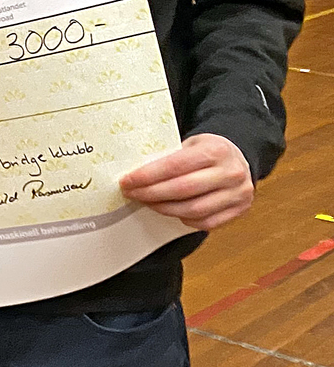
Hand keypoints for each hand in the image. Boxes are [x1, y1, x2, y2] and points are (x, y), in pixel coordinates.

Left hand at [119, 133, 253, 231]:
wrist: (239, 159)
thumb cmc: (209, 151)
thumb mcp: (193, 144)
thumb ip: (171, 157)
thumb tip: (136, 174)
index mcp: (217, 150)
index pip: (175, 166)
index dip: (147, 176)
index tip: (127, 181)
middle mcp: (230, 172)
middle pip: (182, 189)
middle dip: (151, 194)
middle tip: (132, 193)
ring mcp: (237, 194)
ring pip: (192, 210)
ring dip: (164, 208)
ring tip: (148, 202)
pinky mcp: (239, 210)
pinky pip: (205, 222)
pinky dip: (184, 219)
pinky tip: (172, 210)